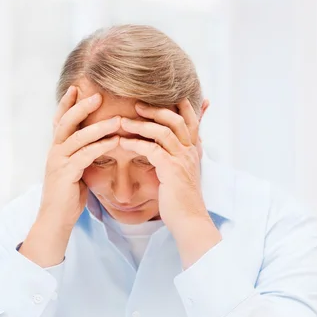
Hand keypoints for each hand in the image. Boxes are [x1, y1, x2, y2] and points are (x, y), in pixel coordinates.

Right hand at [39, 86, 119, 229]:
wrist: (55, 219)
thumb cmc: (67, 197)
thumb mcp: (73, 171)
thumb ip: (79, 156)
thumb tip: (94, 145)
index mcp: (56, 149)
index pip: (60, 120)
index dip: (67, 104)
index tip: (77, 87)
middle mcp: (54, 152)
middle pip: (66, 122)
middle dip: (81, 107)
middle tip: (98, 94)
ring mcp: (58, 162)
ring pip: (78, 137)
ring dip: (99, 126)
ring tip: (117, 119)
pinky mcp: (65, 173)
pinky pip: (85, 155)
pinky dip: (101, 146)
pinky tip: (115, 141)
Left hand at [118, 99, 209, 232]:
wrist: (189, 221)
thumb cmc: (182, 201)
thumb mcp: (184, 175)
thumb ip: (180, 159)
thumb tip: (172, 152)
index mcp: (194, 151)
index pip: (192, 120)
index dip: (181, 106)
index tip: (168, 95)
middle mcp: (190, 152)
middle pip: (176, 119)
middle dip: (156, 109)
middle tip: (137, 103)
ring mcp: (182, 159)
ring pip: (163, 131)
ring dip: (141, 124)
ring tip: (122, 120)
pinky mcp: (171, 170)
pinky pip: (151, 149)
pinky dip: (136, 143)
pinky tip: (122, 142)